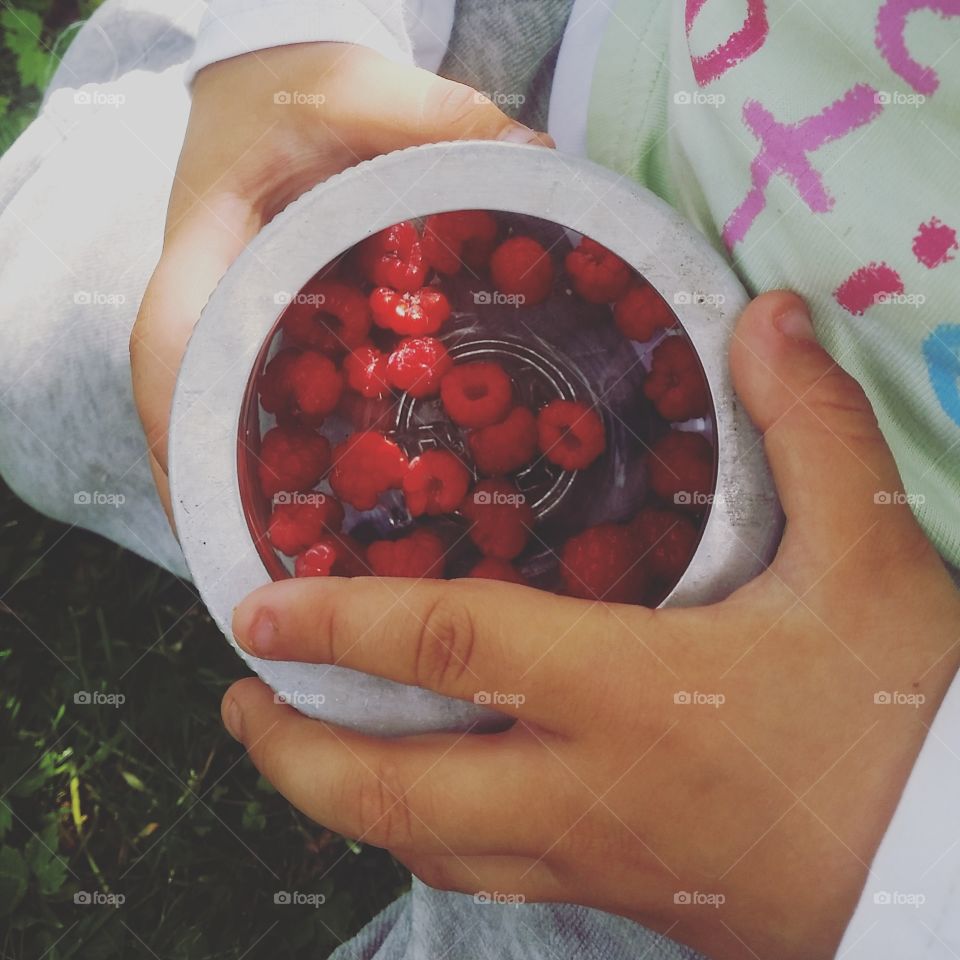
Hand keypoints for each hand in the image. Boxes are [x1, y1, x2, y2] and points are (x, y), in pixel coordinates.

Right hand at [130, 42, 551, 518]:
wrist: (275, 78)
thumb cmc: (296, 84)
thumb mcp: (356, 89)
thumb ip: (435, 117)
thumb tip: (538, 154)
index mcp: (206, 248)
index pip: (166, 348)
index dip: (178, 431)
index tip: (207, 500)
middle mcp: (209, 299)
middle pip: (187, 411)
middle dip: (217, 489)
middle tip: (270, 564)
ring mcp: (235, 320)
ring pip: (225, 415)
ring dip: (254, 484)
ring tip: (307, 557)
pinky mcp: (268, 327)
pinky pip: (269, 395)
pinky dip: (296, 446)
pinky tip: (351, 487)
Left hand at [221, 291, 959, 959]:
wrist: (949, 877)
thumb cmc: (904, 720)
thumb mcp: (870, 562)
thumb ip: (811, 430)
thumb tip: (770, 319)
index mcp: (625, 694)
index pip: (448, 648)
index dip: (340, 623)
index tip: (257, 607)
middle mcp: (580, 787)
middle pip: (393, 793)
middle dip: (295, 751)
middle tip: (241, 699)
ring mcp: (590, 858)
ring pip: (426, 851)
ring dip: (342, 800)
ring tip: (297, 750)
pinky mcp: (616, 894)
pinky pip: (488, 879)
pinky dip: (428, 839)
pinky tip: (422, 807)